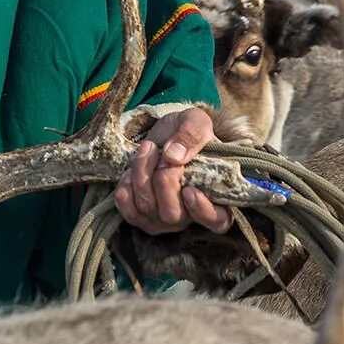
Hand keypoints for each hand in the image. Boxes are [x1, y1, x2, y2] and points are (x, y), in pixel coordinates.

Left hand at [113, 107, 232, 235]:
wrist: (162, 135)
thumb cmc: (185, 133)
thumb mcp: (195, 122)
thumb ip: (192, 134)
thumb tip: (174, 157)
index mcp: (216, 197)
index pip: (217, 221)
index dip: (203, 211)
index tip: (190, 190)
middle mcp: (190, 216)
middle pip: (173, 215)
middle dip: (163, 181)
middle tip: (163, 154)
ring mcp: (164, 220)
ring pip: (148, 208)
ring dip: (142, 175)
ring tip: (147, 149)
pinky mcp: (141, 217)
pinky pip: (129, 212)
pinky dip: (126, 189)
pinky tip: (131, 171)